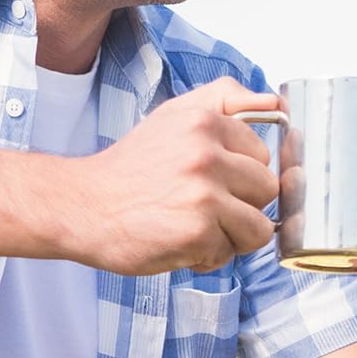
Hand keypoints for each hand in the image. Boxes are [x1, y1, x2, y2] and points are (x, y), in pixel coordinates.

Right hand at [66, 77, 280, 273]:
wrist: (83, 206)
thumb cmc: (129, 168)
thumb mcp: (174, 116)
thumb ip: (224, 100)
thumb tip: (273, 100)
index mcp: (205, 122)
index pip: (262, 155)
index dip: (241, 175)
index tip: (214, 181)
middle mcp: (206, 154)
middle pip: (267, 189)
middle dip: (242, 205)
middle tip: (204, 207)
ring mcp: (204, 194)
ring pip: (259, 227)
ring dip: (231, 236)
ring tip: (196, 227)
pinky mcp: (197, 232)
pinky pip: (230, 253)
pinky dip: (207, 257)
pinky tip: (180, 243)